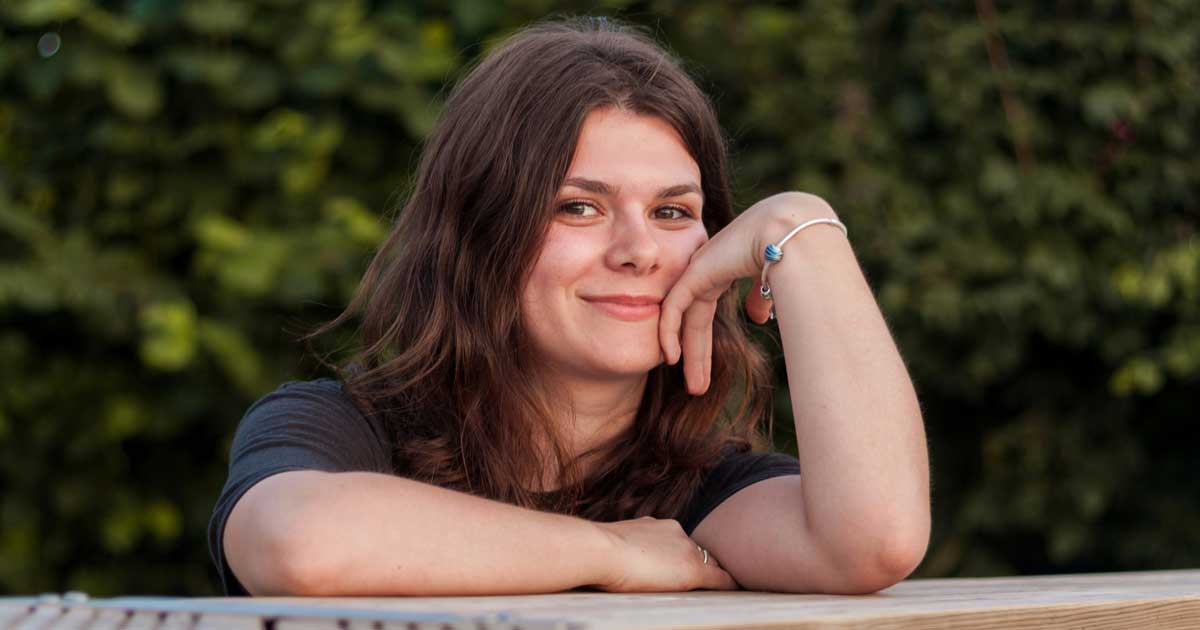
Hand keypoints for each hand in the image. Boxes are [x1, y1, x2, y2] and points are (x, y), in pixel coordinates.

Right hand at [591, 516, 738, 591]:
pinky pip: (719, 578)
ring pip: (708, 562)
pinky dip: (728, 583)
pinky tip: (736, 588)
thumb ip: (627, 546)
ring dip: (712, 572)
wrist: (601, 550)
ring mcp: (686, 548)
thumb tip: (620, 554)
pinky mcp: (692, 569)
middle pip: (696, 550)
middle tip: (706, 576)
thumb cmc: (597, 550)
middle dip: (700, 562)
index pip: (678, 543)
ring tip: (720, 584)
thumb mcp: (614, 542)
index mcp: (657, 525)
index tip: (680, 566)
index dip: (681, 556)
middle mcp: (676, 532)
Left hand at [658, 191, 837, 394]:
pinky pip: (673, 308)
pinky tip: (672, 358)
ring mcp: (698, 270)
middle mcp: (706, 269)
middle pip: (693, 321)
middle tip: (697, 386)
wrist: (791, 230)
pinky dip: (669, 333)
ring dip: (686, 353)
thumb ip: (761, 297)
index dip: (703, 343)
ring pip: (681, 319)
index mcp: (722, 269)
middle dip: (696, 355)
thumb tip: (758, 317)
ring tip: (695, 386)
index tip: (704, 372)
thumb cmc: (793, 250)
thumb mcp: (773, 281)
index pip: (704, 313)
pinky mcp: (694, 273)